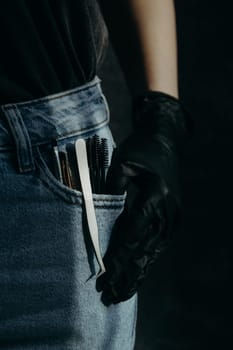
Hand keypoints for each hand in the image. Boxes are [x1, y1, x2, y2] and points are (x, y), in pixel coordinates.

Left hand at [96, 91, 194, 305]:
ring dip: (137, 274)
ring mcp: (173, 217)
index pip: (133, 233)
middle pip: (144, 250)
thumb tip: (97, 215)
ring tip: (122, 294)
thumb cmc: (141, 150)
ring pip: (153, 253)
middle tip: (109, 296)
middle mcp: (168, 211)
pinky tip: (137, 276)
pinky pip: (158, 246)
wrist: (166, 142)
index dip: (118, 257)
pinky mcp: (172, 220)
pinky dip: (146, 262)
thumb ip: (111, 189)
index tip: (104, 276)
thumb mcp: (123, 163)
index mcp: (156, 195)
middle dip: (126, 274)